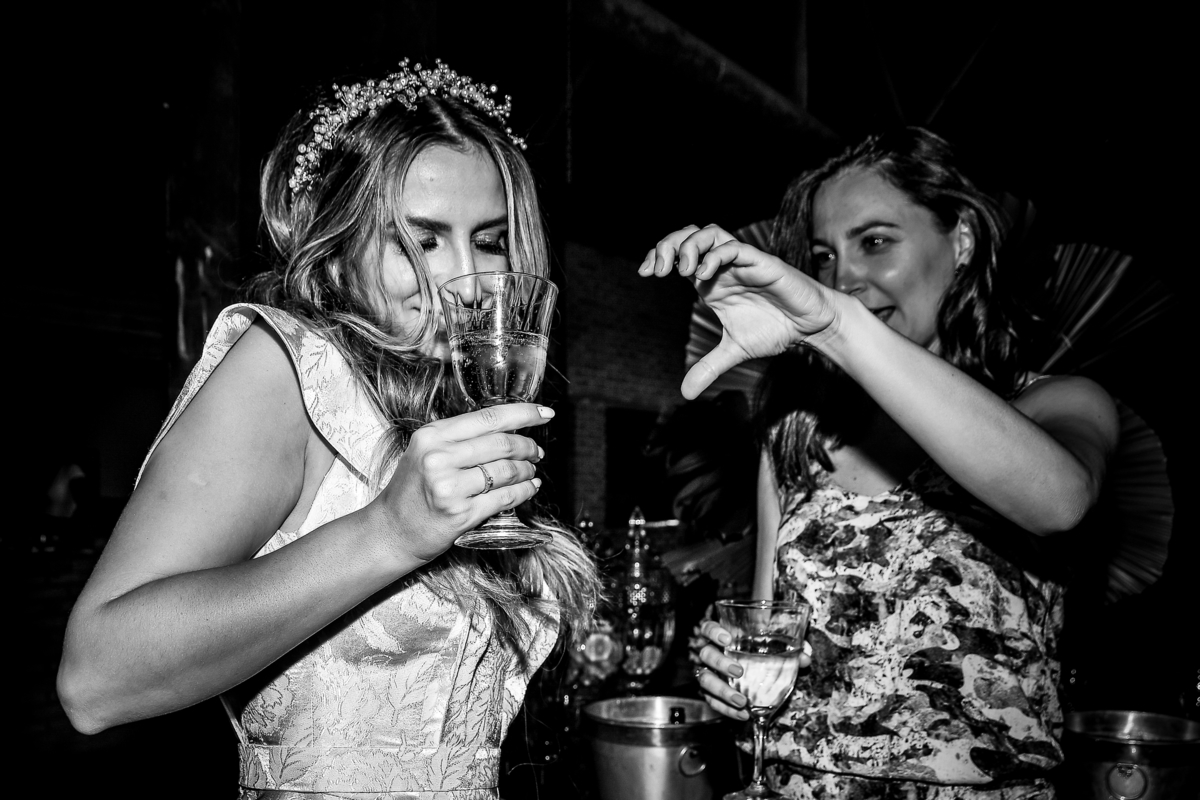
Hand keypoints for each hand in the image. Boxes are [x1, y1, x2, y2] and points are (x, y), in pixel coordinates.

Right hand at [370, 403, 550, 562]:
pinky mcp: (461, 514)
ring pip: (507, 471)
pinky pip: (505, 498)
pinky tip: (529, 488)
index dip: (524, 413)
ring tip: (530, 470)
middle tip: (537, 451)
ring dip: (526, 470)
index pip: (489, 417)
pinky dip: (523, 491)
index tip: (545, 413)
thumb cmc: (411, 491)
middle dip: (528, 447)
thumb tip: (506, 428)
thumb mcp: (425, 452)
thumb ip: (458, 438)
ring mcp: (450, 488)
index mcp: (432, 436)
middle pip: (502, 444)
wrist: (390, 531)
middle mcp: (439, 458)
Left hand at [638, 224, 838, 398]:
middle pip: (690, 235)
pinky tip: (702, 277)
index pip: (680, 255)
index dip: (659, 256)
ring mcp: (742, 262)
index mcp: (713, 281)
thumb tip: (686, 393)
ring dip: (690, 245)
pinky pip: (735, 248)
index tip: (644, 273)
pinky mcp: (762, 263)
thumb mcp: (734, 351)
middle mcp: (724, 267)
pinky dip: (716, 257)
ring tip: (682, 270)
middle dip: (668, 245)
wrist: (811, 327)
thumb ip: (708, 367)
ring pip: (711, 233)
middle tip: (657, 269)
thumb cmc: (775, 329)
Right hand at [692, 618, 812, 720]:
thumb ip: (790, 648)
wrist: (752, 676)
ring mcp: (707, 674)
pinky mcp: (710, 694)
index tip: (727, 639)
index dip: (713, 631)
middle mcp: (710, 653)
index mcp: (721, 637)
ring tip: (741, 701)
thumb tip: (805, 657)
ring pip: (704, 680)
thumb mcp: (774, 648)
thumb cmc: (759, 653)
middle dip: (720, 663)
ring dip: (722, 691)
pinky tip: (743, 715)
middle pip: (705, 654)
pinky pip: (712, 702)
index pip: (707, 628)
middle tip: (739, 671)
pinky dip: (727, 709)